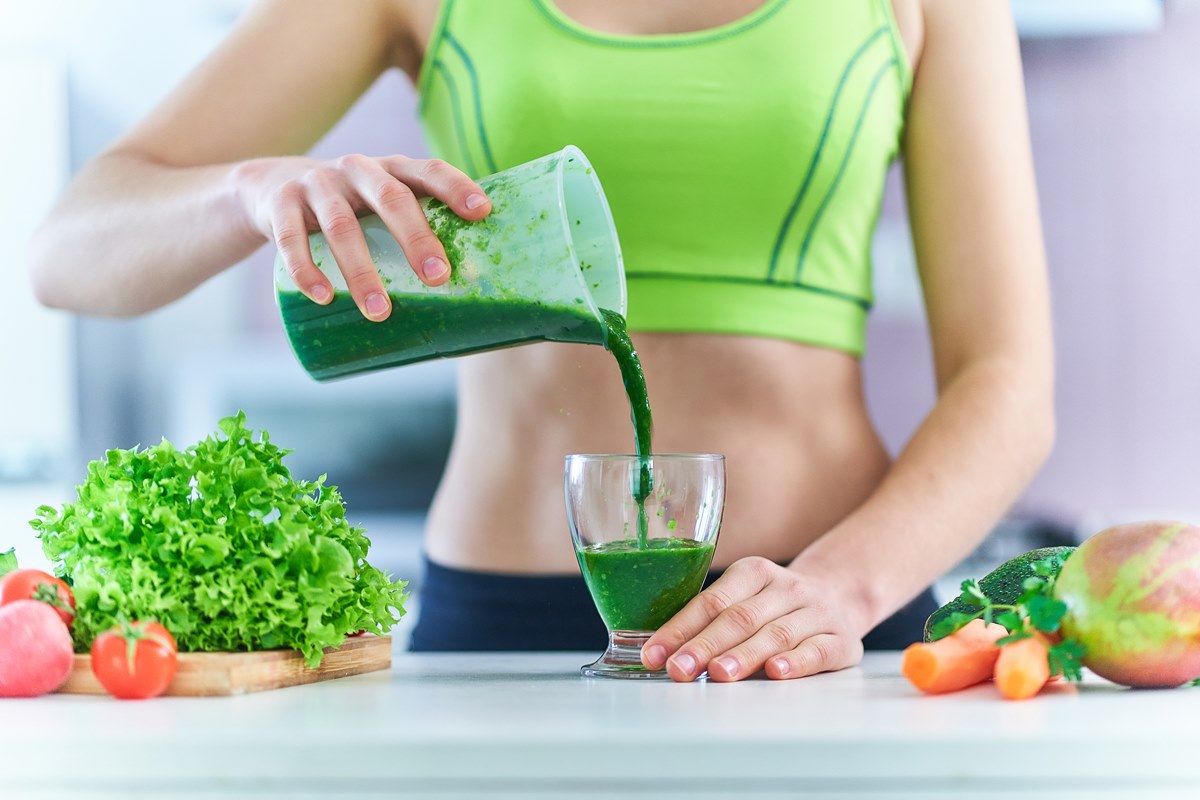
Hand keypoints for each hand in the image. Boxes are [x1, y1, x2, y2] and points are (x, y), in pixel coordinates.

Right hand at [234, 154, 490, 320]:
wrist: (269, 187)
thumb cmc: (351, 207)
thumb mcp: (381, 203)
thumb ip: (416, 226)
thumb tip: (472, 286)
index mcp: (391, 169)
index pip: (428, 170)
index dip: (455, 186)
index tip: (482, 211)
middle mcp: (356, 170)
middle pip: (390, 199)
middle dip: (416, 238)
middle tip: (439, 279)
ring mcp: (316, 185)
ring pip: (341, 227)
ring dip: (362, 272)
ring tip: (380, 313)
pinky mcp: (280, 205)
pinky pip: (291, 239)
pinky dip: (307, 270)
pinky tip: (324, 297)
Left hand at [641, 557, 866, 681]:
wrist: (841, 597)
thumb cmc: (776, 606)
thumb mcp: (745, 597)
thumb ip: (711, 620)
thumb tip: (662, 654)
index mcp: (753, 572)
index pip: (712, 601)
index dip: (680, 629)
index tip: (655, 655)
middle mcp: (786, 588)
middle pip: (740, 618)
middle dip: (704, 646)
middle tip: (679, 669)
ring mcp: (815, 612)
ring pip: (776, 633)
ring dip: (744, 655)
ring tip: (718, 673)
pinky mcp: (841, 639)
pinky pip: (817, 650)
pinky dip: (795, 662)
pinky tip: (775, 672)